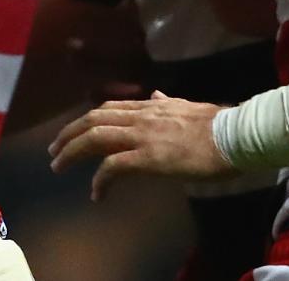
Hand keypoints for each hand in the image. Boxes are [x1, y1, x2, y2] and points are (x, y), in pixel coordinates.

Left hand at [48, 94, 228, 200]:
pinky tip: (96, 193)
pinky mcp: (149, 157)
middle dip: (69, 134)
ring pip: (96, 138)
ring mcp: (143, 135)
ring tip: (59, 167)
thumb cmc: (217, 124)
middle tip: (54, 151)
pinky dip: (100, 179)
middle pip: (93, 120)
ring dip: (73, 152)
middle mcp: (141, 116)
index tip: (74, 133)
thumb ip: (167, 102)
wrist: (234, 135)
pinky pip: (114, 166)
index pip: (108, 108)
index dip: (86, 121)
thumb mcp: (187, 105)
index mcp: (150, 105)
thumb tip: (156, 94)